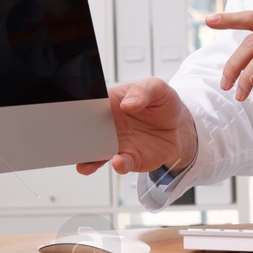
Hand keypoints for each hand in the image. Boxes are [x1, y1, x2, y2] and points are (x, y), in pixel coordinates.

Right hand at [76, 77, 197, 175]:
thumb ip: (143, 91)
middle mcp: (108, 126)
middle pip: (87, 133)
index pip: (90, 105)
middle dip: (77, 139)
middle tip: (73, 142)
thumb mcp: (157, 88)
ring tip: (84, 165)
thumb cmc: (163, 103)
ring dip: (88, 160)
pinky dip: (118, 165)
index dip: (79, 110)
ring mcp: (117, 144)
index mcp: (110, 104)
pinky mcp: (130, 158)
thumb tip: (127, 104)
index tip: (73, 114)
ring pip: (97, 154)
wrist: (179, 127)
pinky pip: (121, 164)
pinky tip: (117, 162)